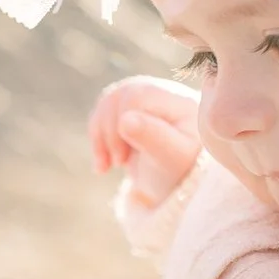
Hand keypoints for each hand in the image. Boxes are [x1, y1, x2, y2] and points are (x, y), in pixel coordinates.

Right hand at [87, 76, 200, 204]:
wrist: (175, 185)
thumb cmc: (179, 172)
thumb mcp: (171, 158)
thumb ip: (153, 137)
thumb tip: (124, 119)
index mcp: (176, 101)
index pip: (135, 98)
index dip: (120, 126)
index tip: (122, 160)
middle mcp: (160, 93)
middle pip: (118, 98)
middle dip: (109, 133)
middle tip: (118, 163)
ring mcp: (144, 100)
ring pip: (106, 104)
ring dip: (100, 137)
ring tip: (108, 165)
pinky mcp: (130, 109)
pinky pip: (103, 114)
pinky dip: (98, 139)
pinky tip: (104, 163)